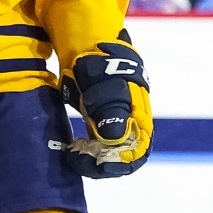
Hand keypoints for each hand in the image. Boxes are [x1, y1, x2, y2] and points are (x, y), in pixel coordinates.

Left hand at [60, 36, 152, 177]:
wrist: (91, 48)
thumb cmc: (103, 67)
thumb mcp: (110, 87)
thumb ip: (113, 114)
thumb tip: (114, 139)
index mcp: (140, 120)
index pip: (135, 154)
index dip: (116, 164)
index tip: (91, 160)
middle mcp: (131, 126)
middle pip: (122, 158)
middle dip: (99, 163)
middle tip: (75, 157)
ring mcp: (116, 123)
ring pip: (109, 153)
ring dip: (91, 158)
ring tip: (72, 153)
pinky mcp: (101, 121)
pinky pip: (98, 145)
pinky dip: (86, 150)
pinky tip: (73, 147)